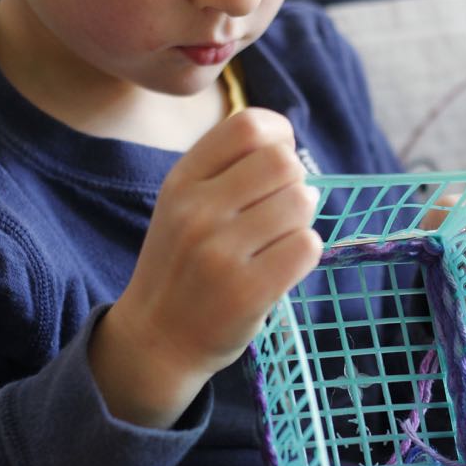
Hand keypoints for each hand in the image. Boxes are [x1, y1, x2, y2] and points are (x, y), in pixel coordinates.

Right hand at [90, 109, 322, 427]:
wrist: (157, 340)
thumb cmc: (183, 265)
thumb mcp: (183, 205)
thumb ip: (227, 170)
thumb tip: (289, 146)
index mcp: (181, 182)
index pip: (247, 126)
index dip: (279, 135)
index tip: (280, 156)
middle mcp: (197, 211)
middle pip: (283, 162)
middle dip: (294, 181)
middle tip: (279, 208)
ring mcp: (220, 253)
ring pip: (301, 202)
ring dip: (301, 219)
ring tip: (277, 239)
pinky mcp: (248, 291)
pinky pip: (307, 246)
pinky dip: (305, 251)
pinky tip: (281, 264)